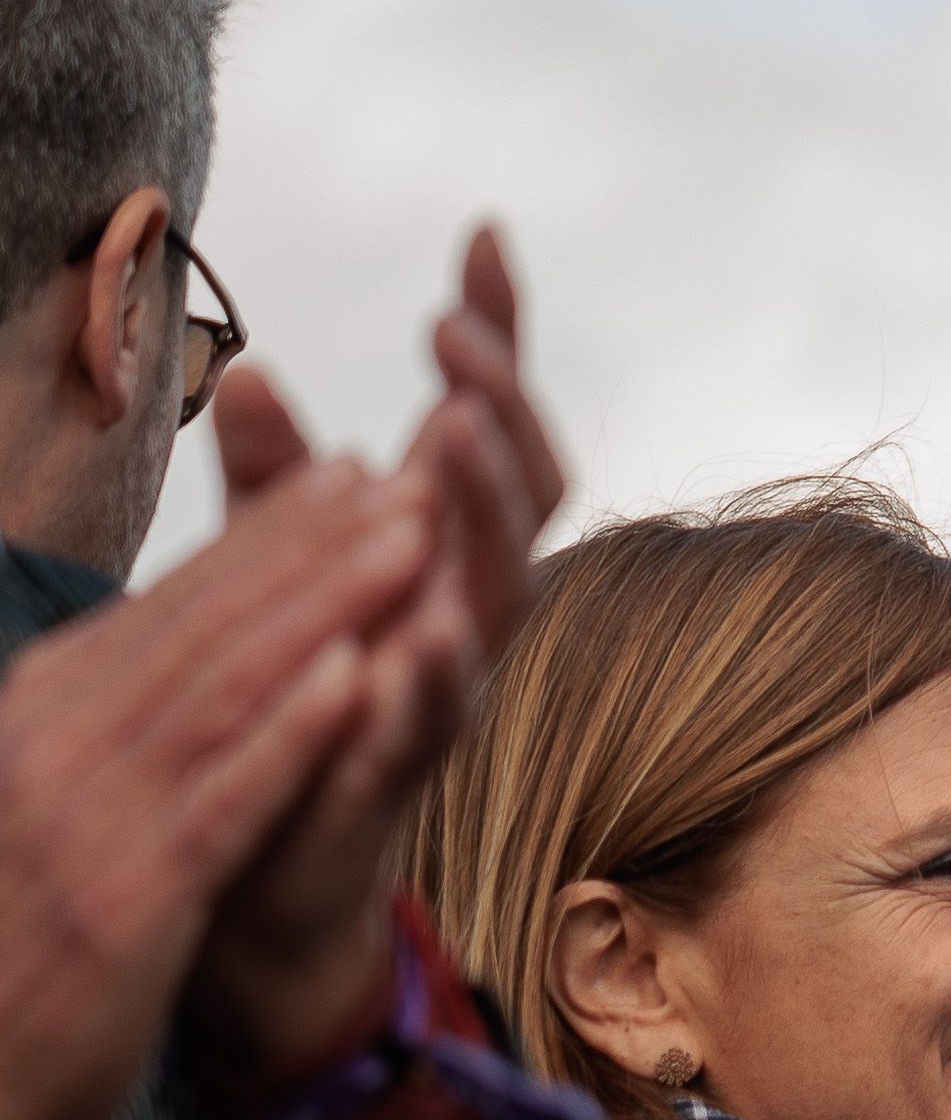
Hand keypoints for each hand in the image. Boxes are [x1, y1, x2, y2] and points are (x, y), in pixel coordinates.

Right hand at [0, 461, 432, 1119]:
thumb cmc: (14, 936)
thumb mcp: (51, 800)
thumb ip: (106, 718)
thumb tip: (172, 648)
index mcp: (45, 711)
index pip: (176, 604)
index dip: (274, 536)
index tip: (361, 474)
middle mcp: (57, 742)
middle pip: (208, 623)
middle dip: (317, 542)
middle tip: (415, 472)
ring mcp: (87, 817)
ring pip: (227, 686)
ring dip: (324, 603)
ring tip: (413, 536)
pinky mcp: (125, 900)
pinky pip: (223, 798)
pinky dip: (291, 732)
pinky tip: (360, 679)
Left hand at [184, 229, 568, 1080]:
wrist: (267, 883)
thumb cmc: (287, 717)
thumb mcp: (273, 580)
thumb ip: (272, 488)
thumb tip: (256, 369)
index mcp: (444, 552)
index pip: (490, 424)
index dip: (497, 335)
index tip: (481, 236)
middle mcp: (470, 610)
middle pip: (525, 493)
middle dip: (500, 408)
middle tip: (453, 336)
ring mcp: (449, 688)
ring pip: (502, 594)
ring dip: (490, 516)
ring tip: (458, 440)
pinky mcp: (402, 772)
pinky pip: (435, 720)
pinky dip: (434, 677)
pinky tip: (420, 633)